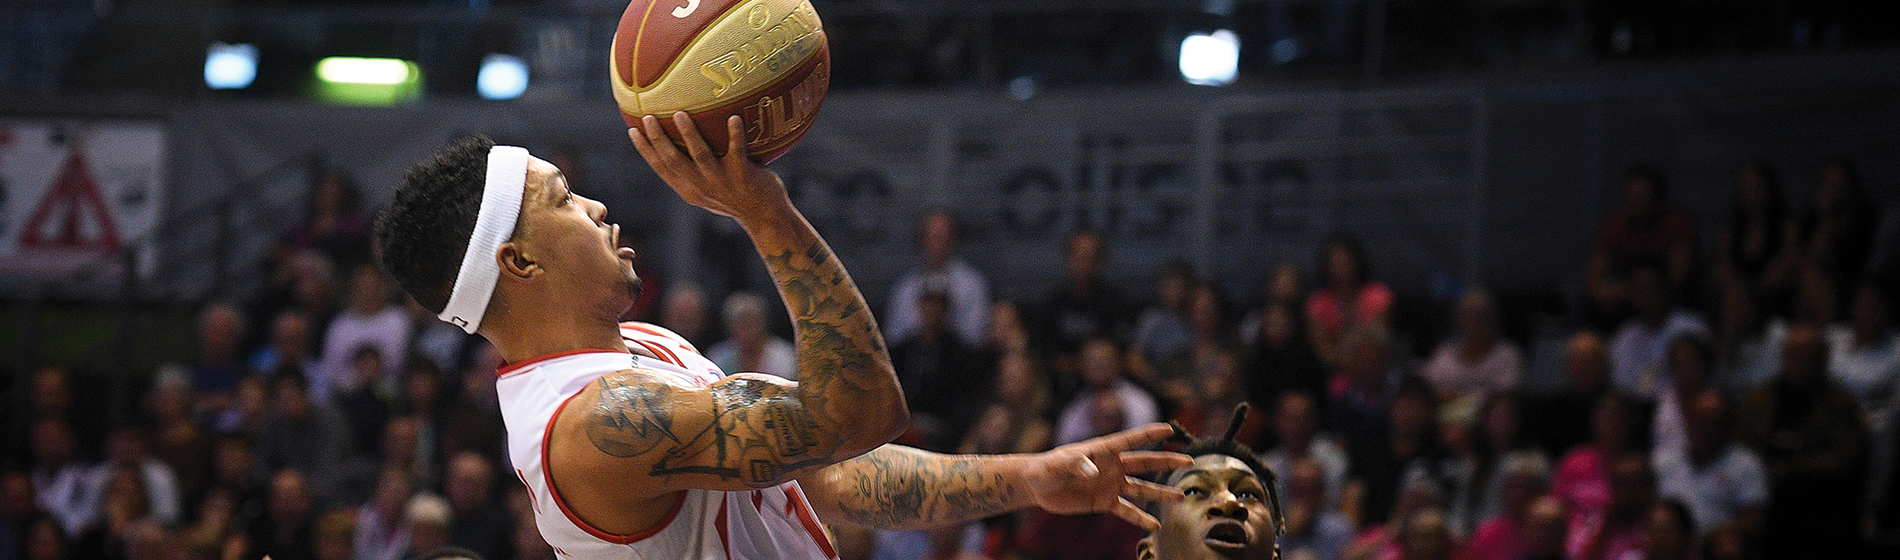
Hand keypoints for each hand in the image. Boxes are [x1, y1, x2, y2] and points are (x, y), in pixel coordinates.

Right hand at [628, 112, 786, 219]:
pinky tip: (734, 117)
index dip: (645, 150)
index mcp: (689, 189)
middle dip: (658, 139)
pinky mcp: (743, 175)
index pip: (661, 168)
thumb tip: (681, 139)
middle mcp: (701, 186)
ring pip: (700, 156)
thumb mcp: (708, 189)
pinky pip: (737, 150)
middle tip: (649, 117)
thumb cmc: (736, 197)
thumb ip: (694, 171)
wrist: (765, 216)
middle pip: (673, 161)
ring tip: (680, 114)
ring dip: (689, 135)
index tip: (632, 130)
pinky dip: (735, 134)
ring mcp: (721, 181)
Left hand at [1022, 423, 1191, 529]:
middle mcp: (1112, 466)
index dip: (1149, 433)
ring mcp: (1110, 484)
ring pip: (1141, 488)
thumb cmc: (1046, 467)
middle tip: (1189, 460)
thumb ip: (1075, 464)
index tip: (1169, 427)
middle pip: (1144, 462)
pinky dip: (1139, 518)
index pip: (1130, 440)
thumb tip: (1094, 472)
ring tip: (1181, 497)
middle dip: (1167, 461)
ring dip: (1161, 492)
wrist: (1038, 486)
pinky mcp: (1104, 502)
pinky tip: (1155, 525)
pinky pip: (1126, 510)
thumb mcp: (1058, 463)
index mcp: (1103, 450)